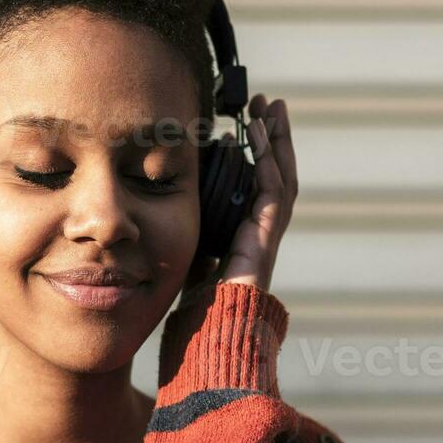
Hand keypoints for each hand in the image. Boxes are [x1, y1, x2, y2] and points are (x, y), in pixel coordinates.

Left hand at [182, 94, 298, 295]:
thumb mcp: (188, 262)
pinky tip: (256, 135)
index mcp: (246, 237)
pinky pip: (270, 193)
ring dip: (274, 140)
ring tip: (269, 108)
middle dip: (273, 138)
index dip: (257, 155)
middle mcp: (261, 234)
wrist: (210, 338)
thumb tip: (163, 216)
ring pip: (279, 178)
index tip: (244, 126)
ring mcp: (266, 237)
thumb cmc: (196, 310)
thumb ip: (188, 238)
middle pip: (276, 175)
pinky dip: (265, 161)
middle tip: (267, 104)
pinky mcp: (263, 240)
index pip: (259, 187)